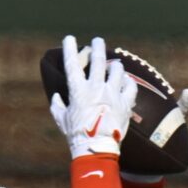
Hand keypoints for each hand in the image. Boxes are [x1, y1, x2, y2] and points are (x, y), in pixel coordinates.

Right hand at [49, 36, 136, 160]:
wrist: (96, 148)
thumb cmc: (76, 135)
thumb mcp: (62, 120)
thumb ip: (58, 106)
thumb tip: (56, 97)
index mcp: (78, 90)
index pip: (72, 64)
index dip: (69, 48)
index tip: (69, 39)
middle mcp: (96, 87)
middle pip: (98, 59)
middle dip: (97, 46)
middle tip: (97, 41)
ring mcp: (112, 93)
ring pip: (117, 70)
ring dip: (115, 66)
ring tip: (114, 66)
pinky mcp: (125, 102)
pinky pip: (131, 86)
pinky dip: (128, 82)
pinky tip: (126, 82)